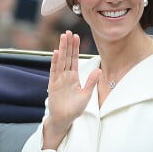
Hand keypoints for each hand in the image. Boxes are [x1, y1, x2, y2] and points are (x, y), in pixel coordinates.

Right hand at [43, 30, 100, 148]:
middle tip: (68, 32)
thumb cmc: (75, 108)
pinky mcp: (53, 85)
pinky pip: (54, 71)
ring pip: (61, 60)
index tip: (76, 36)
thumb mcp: (86, 94)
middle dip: (68, 44)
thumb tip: (98, 70)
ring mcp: (59, 79)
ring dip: (62, 48)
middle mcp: (66, 75)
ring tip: (63, 37)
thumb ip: (91, 82)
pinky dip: (55, 62)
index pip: (74, 59)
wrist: (64, 119)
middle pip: (67, 56)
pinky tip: (56, 52)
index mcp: (74, 76)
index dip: (75, 48)